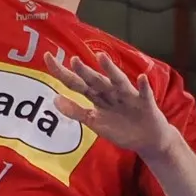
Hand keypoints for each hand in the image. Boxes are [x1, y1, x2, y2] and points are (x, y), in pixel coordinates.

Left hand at [40, 45, 177, 158]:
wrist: (148, 138)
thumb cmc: (120, 127)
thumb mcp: (95, 122)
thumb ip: (76, 111)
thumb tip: (54, 99)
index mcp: (97, 96)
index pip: (76, 83)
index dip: (62, 72)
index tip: (48, 57)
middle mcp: (111, 91)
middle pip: (94, 81)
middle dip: (84, 71)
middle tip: (73, 60)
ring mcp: (128, 96)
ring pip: (118, 81)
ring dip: (111, 70)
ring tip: (102, 57)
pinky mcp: (145, 103)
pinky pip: (144, 94)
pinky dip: (143, 86)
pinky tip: (141, 78)